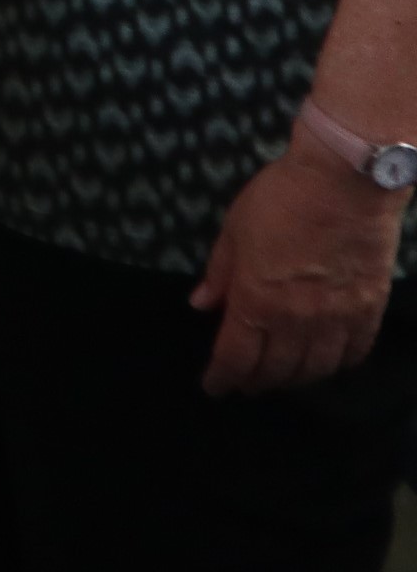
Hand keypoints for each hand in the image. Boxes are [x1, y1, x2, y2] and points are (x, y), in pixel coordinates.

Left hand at [194, 147, 404, 393]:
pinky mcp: (370, 309)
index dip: (223, 377)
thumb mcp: (234, 230)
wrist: (345, 184)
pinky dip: (338, 365)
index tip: (214, 387)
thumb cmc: (280, 200)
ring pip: (316, 369)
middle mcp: (298, 321)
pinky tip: (327, 363)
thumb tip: (202, 304)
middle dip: (256, 382)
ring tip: (282, 378)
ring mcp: (338, 318)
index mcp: (258, 302)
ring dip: (295, 379)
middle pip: (277, 370)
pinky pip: (354, 352)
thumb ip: (220, 273)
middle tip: (245, 384)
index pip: (236, 357)